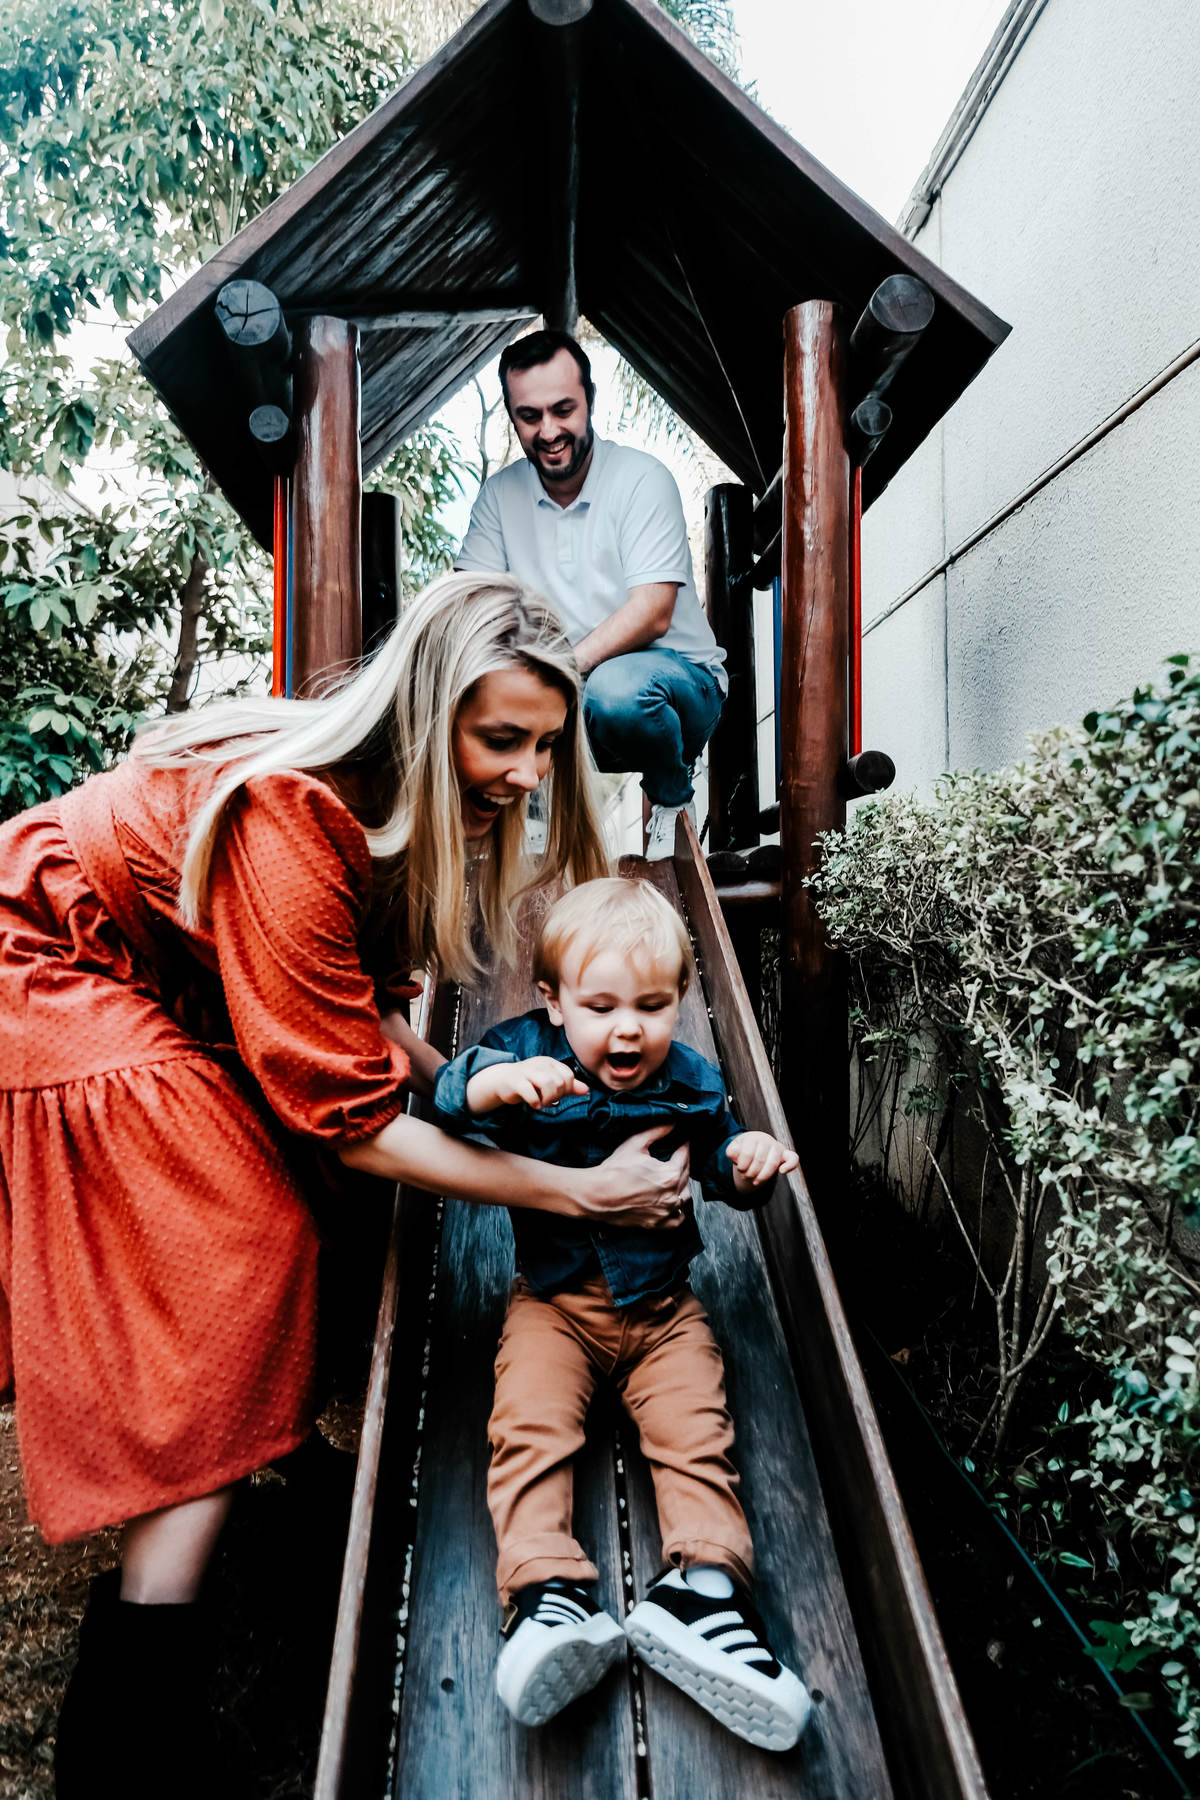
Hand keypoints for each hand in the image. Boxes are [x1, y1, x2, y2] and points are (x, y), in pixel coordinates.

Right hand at [466, 1056, 587, 1114]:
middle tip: (548, 1100)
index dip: (566, 1089)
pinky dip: (535, 1102)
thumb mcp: (550, 1082)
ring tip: (542, 1102)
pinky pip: (531, 1094)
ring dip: (548, 1099)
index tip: (557, 1095)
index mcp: (549, 1062)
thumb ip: (568, 1087)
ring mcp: (527, 1072)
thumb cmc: (529, 1082)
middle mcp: (539, 1064)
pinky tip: (533, 1104)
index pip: (568, 1075)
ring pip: (548, 1084)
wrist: (502, 1080)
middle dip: (557, 1096)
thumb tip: (587, 1090)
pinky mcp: (516, 1082)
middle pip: (560, 1082)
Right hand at [576, 1125, 690, 1229]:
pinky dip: (678, 1211)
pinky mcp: (656, 1223)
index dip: (684, 1146)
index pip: (684, 1157)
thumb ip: (657, 1131)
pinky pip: (676, 1220)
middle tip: (678, 1156)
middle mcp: (672, 1195)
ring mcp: (665, 1211)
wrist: (597, 1195)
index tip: (683, 1141)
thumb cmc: (614, 1170)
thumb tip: (672, 1123)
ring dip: (683, 1186)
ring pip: (684, 1197)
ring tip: (675, 1178)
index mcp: (670, 1175)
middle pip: (686, 1176)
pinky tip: (674, 1204)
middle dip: (683, 1164)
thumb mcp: (635, 1144)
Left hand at [725, 1131, 798, 1190]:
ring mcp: (777, 1147)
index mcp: (753, 1137)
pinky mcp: (786, 1155)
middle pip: (760, 1160)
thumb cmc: (744, 1149)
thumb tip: (732, 1153)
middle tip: (746, 1176)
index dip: (742, 1165)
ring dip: (763, 1176)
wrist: (755, 1147)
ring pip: (773, 1164)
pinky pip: (793, 1159)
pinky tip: (782, 1171)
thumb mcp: (735, 1149)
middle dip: (751, 1173)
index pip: (748, 1153)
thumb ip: (731, 1151)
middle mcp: (767, 1140)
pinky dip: (790, 1166)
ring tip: (755, 1181)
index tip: (740, 1169)